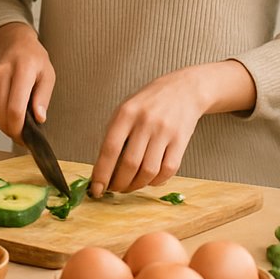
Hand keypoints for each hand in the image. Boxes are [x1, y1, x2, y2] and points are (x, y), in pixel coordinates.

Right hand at [0, 23, 53, 141]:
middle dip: (12, 130)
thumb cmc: (34, 60)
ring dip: (5, 123)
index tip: (25, 138)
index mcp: (23, 70)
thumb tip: (39, 118)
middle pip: (2, 115)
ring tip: (19, 119)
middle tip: (23, 134)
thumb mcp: (48, 75)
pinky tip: (9, 106)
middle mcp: (3, 73)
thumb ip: (43, 97)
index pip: (15, 109)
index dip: (18, 129)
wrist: (14, 42)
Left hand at [90, 67, 212, 197]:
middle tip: (113, 189)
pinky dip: (156, 181)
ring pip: (148, 171)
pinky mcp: (181, 140)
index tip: (95, 189)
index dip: (101, 173)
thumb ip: (115, 135)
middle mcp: (145, 122)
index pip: (110, 149)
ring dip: (136, 186)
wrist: (183, 90)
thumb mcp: (126, 109)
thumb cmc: (149, 103)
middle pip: (130, 164)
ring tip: (129, 186)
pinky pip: (168, 170)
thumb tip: (103, 169)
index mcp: (126, 113)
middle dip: (119, 183)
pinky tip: (149, 180)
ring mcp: (165, 132)